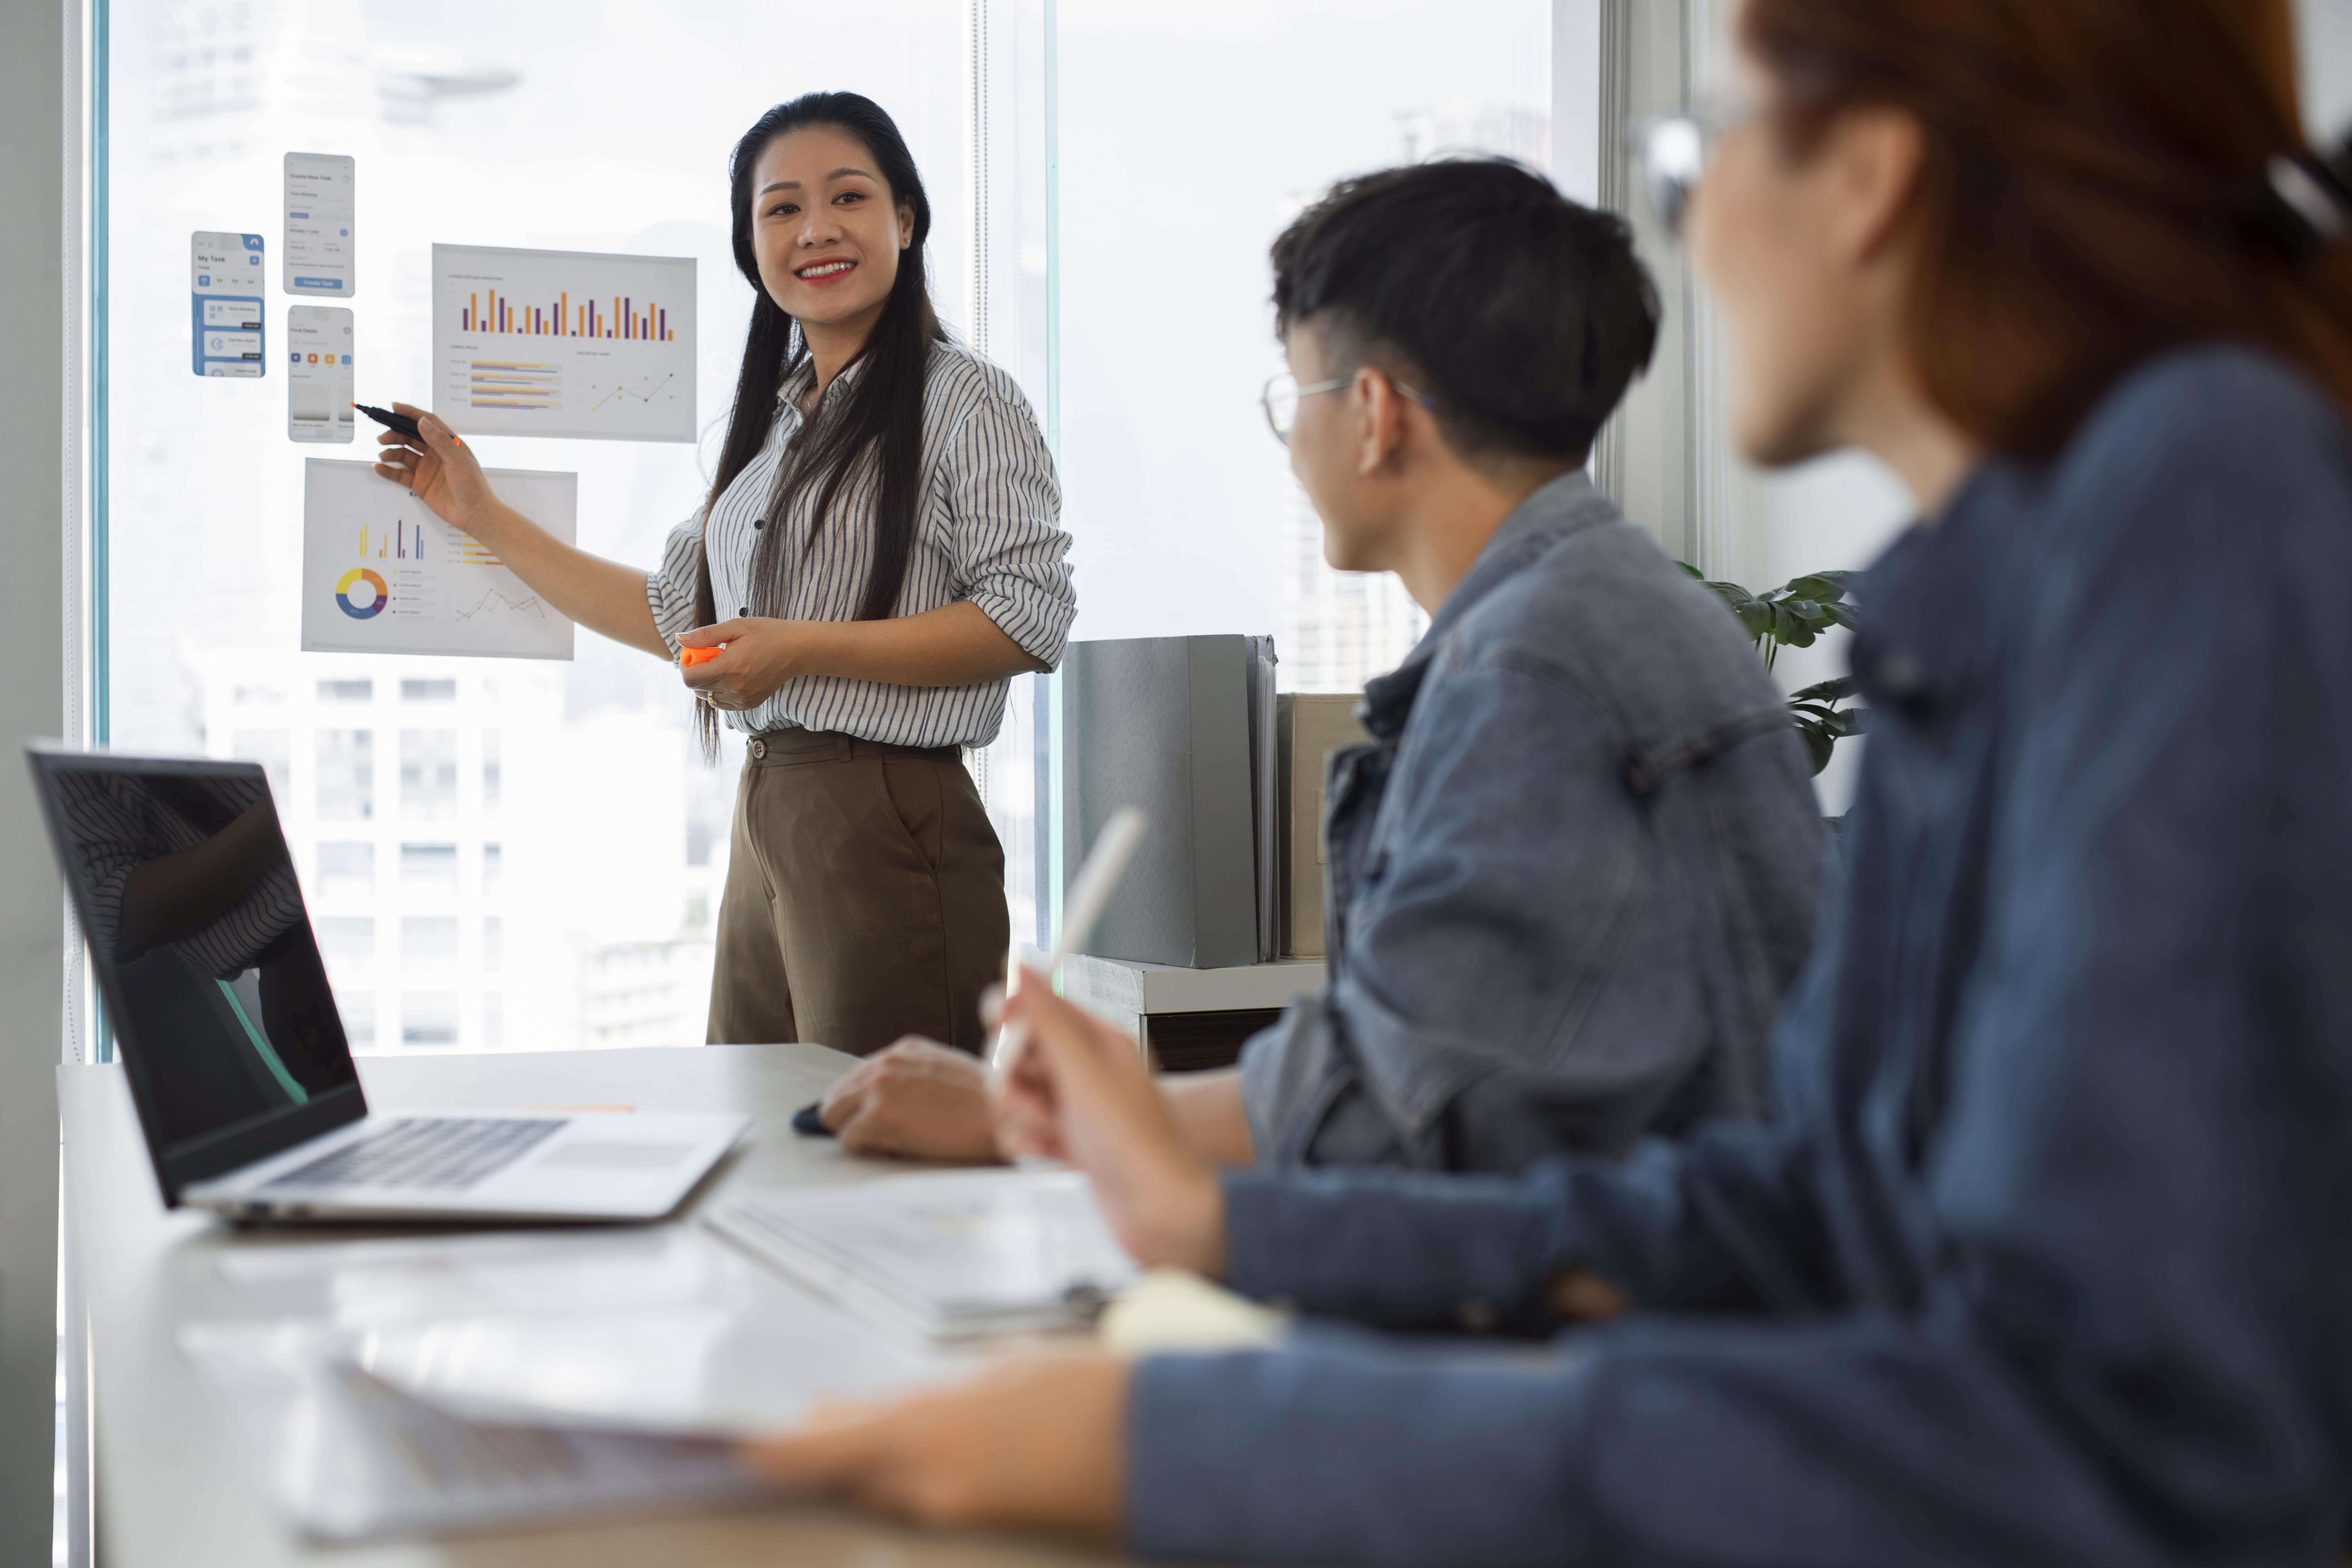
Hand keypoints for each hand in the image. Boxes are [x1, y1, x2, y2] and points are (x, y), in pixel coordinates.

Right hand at [371, 402, 493, 531]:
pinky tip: (379, 467)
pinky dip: (388, 470)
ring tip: (383, 455)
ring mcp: (426, 468)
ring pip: (403, 455)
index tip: (394, 407)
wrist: (474, 514)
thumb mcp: (457, 459)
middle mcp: (435, 453)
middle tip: (383, 437)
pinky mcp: (419, 484)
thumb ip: (439, 440)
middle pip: (411, 438)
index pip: (427, 423)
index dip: (411, 414)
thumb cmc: (472, 485)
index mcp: (448, 443)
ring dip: (391, 452)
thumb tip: (421, 421)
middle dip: (395, 434)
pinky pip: (400, 474)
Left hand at [677, 617, 828, 711]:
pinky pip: (723, 702)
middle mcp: (735, 688)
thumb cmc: (766, 633)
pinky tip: (732, 676)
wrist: (796, 650)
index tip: (694, 655)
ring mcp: (743, 699)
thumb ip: (705, 635)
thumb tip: (679, 639)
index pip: (690, 679)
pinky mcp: (749, 704)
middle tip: (710, 656)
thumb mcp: (735, 626)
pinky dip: (720, 691)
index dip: (686, 666)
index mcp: (729, 668)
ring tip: (724, 666)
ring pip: (708, 698)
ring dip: (707, 683)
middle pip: (697, 689)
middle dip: (696, 672)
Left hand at [741, 1353, 1129, 1538]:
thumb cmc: (1083, 1390)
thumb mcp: (995, 1370)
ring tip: (890, 1424)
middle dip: (830, 1451)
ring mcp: (957, 1516)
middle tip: (814, 1422)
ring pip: (889, 1491)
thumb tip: (852, 1415)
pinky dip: (920, 1479)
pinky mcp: (986, 1530)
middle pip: (849, 1476)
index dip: (768, 1451)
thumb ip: (917, 1397)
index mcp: (923, 1435)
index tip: (740, 1444)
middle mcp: (927, 1488)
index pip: (812, 1454)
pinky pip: (929, 1505)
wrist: (1159, 1444)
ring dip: (880, 1464)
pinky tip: (943, 1448)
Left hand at [820, 1040, 1005, 1161]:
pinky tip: (896, 1148)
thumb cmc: (984, 1103)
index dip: (862, 1103)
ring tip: (890, 1141)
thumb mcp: (945, 1073)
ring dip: (856, 1132)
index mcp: (904, 1050)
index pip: (857, 1076)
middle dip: (851, 1118)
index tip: (874, 1119)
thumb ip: (912, 1078)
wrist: (1001, 1115)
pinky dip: (866, 1149)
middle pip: (837, 1095)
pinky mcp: (879, 1113)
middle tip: (878, 1134)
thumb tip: (887, 1104)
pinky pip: (848, 1139)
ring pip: (834, 1115)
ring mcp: (880, 1085)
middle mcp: (887, 1062)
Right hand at [995, 970, 1226, 1275]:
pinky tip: (1045, 1150)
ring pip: (1017, 1092)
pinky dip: (1026, 1140)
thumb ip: (1047, 1019)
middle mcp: (1085, 1069)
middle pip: (1019, 1051)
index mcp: (1098, 1040)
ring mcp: (1074, 1106)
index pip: (1041, 1006)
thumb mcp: (1086, 1071)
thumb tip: (1020, 968)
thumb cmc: (1139, 1143)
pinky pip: (1023, 1128)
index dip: (1014, 1013)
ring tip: (1047, 1129)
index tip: (1000, 1026)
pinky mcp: (1066, 1141)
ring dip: (1020, 1112)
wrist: (1160, 1211)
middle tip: (1035, 1097)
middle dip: (1013, 1074)